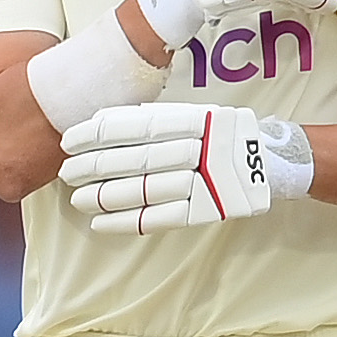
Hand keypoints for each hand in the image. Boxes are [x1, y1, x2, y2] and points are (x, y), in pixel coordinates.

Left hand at [60, 102, 287, 234]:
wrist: (270, 161)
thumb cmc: (218, 135)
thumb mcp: (193, 115)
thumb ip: (153, 118)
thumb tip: (100, 120)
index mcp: (196, 119)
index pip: (138, 126)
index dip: (99, 134)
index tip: (69, 141)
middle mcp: (202, 148)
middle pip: (138, 159)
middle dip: (96, 166)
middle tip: (66, 172)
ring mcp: (207, 181)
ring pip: (146, 189)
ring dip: (106, 196)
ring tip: (77, 199)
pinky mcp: (208, 209)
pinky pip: (161, 217)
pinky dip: (128, 220)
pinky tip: (100, 222)